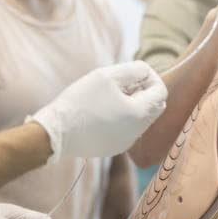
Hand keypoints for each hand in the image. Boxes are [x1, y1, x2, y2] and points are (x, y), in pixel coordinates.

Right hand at [29, 61, 166, 160]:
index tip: (134, 73)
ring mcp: (126, 142)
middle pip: (154, 107)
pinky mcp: (113, 148)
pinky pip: (127, 130)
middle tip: (124, 83)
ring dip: (134, 105)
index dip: (151, 77)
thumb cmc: (81, 101)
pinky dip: (123, 118)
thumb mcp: (107, 76)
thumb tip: (146, 71)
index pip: (161, 92)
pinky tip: (103, 111)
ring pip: (141, 119)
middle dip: (145, 92)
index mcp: (139, 113)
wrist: (56, 132)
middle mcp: (137, 131)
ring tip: (111, 96)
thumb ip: (133, 70)